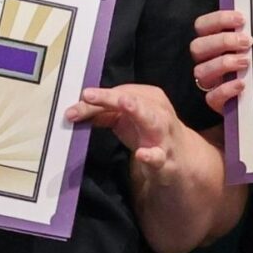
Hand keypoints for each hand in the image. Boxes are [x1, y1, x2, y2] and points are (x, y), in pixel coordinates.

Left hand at [66, 84, 184, 183]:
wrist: (179, 158)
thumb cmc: (149, 132)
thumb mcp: (126, 119)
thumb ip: (104, 114)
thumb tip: (76, 111)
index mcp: (148, 97)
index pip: (117, 94)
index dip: (94, 100)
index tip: (72, 110)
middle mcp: (157, 111)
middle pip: (131, 100)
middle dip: (110, 97)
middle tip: (87, 95)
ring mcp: (163, 134)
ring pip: (151, 119)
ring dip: (137, 110)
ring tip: (124, 104)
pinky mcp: (165, 158)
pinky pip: (158, 156)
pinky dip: (151, 155)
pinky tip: (142, 154)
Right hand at [189, 10, 251, 112]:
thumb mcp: (250, 48)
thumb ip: (248, 35)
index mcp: (210, 43)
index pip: (202, 26)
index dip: (218, 20)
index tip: (241, 19)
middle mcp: (205, 61)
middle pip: (197, 47)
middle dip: (222, 41)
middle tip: (247, 42)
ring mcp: (208, 82)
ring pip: (200, 71)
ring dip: (223, 63)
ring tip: (246, 61)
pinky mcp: (215, 102)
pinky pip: (211, 97)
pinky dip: (226, 89)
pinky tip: (242, 84)